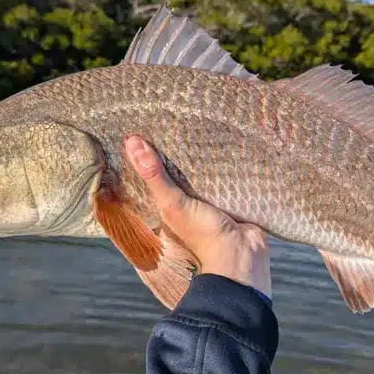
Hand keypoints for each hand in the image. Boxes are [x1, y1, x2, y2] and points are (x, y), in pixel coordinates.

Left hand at [124, 135, 271, 298]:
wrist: (242, 254)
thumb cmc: (203, 235)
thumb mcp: (173, 204)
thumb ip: (154, 176)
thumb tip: (131, 142)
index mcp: (166, 208)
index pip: (151, 178)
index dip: (146, 157)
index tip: (141, 130)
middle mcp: (185, 203)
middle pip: (176, 172)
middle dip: (174, 151)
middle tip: (169, 119)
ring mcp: (208, 200)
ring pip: (200, 172)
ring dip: (199, 155)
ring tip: (194, 121)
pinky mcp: (229, 197)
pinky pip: (222, 174)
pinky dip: (222, 162)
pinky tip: (221, 139)